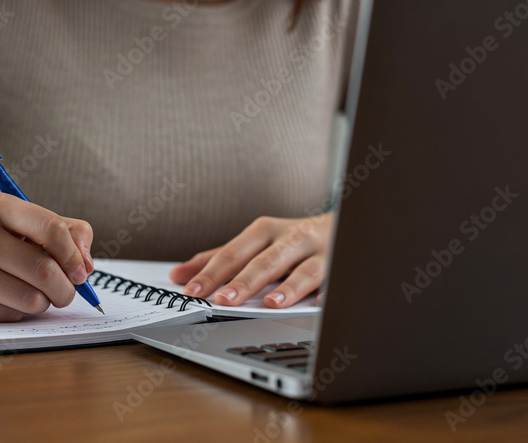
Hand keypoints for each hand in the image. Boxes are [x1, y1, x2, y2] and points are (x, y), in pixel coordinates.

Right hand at [0, 191, 93, 321]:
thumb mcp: (6, 218)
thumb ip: (56, 228)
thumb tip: (87, 260)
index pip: (51, 229)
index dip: (74, 255)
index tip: (82, 270)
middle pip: (43, 270)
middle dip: (65, 288)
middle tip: (66, 292)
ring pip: (29, 299)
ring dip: (43, 303)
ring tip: (36, 296)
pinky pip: (6, 316)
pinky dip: (18, 313)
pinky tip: (7, 301)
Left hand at [169, 213, 332, 308]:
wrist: (348, 223)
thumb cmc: (293, 238)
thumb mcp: (256, 241)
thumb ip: (219, 258)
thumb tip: (179, 275)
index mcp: (265, 230)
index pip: (234, 253)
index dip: (213, 272)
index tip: (192, 290)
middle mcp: (292, 237)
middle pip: (266, 261)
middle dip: (245, 281)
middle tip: (223, 300)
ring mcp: (321, 251)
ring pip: (304, 270)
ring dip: (288, 287)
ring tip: (270, 304)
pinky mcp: (344, 265)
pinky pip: (338, 281)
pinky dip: (330, 292)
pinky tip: (320, 304)